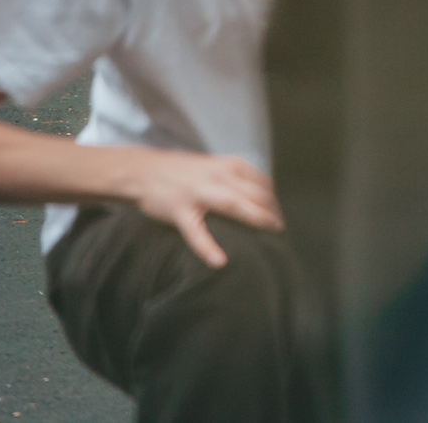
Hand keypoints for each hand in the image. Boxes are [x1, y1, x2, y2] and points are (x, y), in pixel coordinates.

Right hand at [122, 149, 282, 267]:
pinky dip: (208, 247)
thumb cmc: (182, 172)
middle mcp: (217, 176)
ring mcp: (198, 193)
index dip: (277, 199)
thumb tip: (263, 194)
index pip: (262, 182)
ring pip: (232, 205)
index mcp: (228, 166)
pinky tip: (220, 261)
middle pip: (254, 193)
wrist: (142, 171)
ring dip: (254, 218)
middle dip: (272, 210)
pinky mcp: (179, 210)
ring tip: (270, 234)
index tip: (286, 213)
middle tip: (283, 229)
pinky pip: (195, 232)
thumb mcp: (214, 166)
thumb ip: (236, 178)